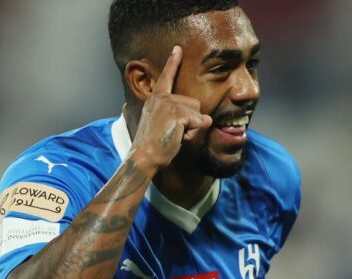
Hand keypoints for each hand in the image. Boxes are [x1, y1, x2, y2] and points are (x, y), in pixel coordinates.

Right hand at [130, 45, 211, 172]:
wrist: (144, 157)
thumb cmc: (153, 145)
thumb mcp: (163, 125)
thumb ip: (180, 116)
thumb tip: (207, 119)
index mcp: (156, 99)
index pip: (167, 78)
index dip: (173, 62)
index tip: (178, 49)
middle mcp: (162, 98)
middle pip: (195, 103)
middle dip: (192, 121)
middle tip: (174, 133)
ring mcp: (169, 104)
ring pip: (198, 113)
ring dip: (193, 128)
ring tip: (176, 135)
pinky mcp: (177, 113)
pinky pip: (199, 122)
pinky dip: (193, 133)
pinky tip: (179, 138)